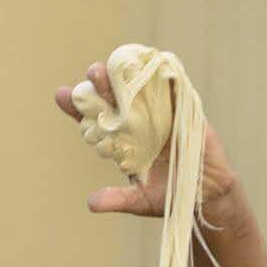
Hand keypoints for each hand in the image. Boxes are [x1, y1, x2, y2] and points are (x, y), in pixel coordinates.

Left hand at [54, 60, 238, 217]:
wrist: (205, 194)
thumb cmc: (168, 195)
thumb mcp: (138, 201)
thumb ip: (116, 199)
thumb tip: (91, 203)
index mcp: (121, 140)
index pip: (96, 120)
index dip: (79, 108)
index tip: (61, 94)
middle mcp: (138, 122)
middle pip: (115, 98)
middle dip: (102, 84)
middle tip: (91, 73)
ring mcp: (161, 114)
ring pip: (142, 89)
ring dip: (129, 75)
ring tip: (113, 67)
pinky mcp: (185, 111)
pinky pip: (175, 89)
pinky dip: (165, 76)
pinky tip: (152, 62)